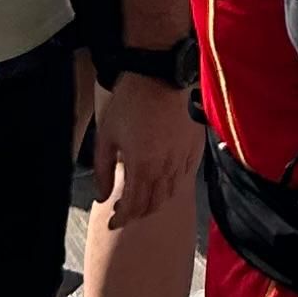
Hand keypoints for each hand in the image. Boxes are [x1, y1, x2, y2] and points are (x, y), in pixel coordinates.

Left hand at [94, 61, 197, 224]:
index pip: (133, 207)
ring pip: (170, 193)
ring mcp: (183, 157)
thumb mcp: (106, 136)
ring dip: (155, 202)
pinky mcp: (194, 146)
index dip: (121, 219)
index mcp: (142, 167)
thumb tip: (103, 196)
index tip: (113, 222)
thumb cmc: (130, 102)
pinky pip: (185, 175)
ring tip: (143, 197)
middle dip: (137, 213)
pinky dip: (173, 184)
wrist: (160, 74)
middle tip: (125, 210)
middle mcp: (165, 168)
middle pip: (153, 205)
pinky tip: (163, 179)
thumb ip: (103, 171)